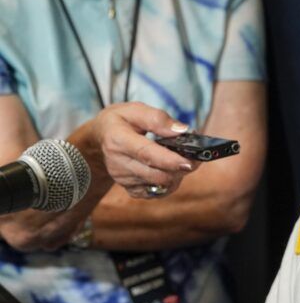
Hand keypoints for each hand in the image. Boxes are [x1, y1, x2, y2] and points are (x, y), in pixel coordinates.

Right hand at [76, 102, 198, 198]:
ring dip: (177, 175)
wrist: (100, 138)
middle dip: (181, 168)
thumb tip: (182, 130)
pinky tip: (170, 169)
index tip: (189, 162)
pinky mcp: (129, 188)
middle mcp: (119, 163)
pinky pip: (157, 192)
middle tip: (196, 156)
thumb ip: (158, 119)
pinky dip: (169, 182)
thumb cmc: (120, 121)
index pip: (147, 154)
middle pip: (157, 175)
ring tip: (182, 159)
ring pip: (160, 185)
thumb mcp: (134, 110)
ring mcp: (123, 179)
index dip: (170, 160)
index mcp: (118, 140)